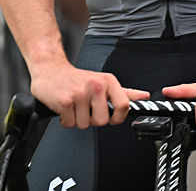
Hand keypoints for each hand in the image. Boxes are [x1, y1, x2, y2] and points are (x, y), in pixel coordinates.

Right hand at [30, 62, 150, 128]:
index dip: (118, 118)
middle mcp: (96, 86)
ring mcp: (80, 93)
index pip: (124, 106)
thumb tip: (144, 96)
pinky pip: (70, 124)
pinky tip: (65, 108)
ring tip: (74, 107)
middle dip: (92, 120)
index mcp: (108, 81)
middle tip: (85, 108)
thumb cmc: (78, 79)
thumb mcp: (104, 81)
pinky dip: (66, 120)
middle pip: (102, 121)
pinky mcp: (65, 101)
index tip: (111, 118)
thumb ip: (125, 92)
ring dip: (78, 120)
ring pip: (85, 125)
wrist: (51, 70)